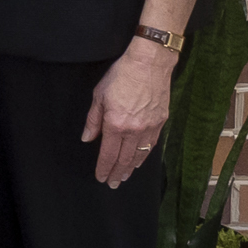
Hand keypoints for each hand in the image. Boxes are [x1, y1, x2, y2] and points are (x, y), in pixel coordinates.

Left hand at [85, 44, 172, 186]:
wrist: (149, 63)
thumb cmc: (121, 76)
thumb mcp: (99, 95)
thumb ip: (93, 120)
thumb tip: (87, 138)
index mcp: (116, 124)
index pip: (108, 154)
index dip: (104, 168)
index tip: (101, 178)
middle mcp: (134, 130)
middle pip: (124, 158)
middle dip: (117, 173)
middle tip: (113, 184)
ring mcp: (150, 127)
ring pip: (139, 155)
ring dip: (131, 168)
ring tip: (124, 177)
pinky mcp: (161, 122)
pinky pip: (151, 145)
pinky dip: (144, 156)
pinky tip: (140, 161)